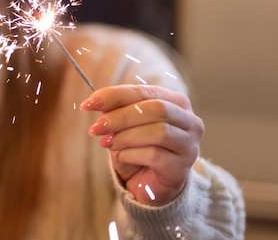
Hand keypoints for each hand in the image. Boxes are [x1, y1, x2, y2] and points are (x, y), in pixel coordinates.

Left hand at [80, 85, 203, 205]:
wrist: (149, 184)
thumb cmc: (138, 149)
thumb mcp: (125, 125)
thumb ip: (116, 110)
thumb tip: (95, 102)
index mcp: (176, 102)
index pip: (144, 91)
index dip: (114, 95)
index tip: (88, 104)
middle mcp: (189, 121)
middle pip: (156, 109)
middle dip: (120, 117)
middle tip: (96, 127)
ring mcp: (189, 145)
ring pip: (158, 132)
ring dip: (125, 137)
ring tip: (106, 143)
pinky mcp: (181, 168)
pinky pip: (155, 155)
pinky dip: (131, 154)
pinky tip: (121, 157)